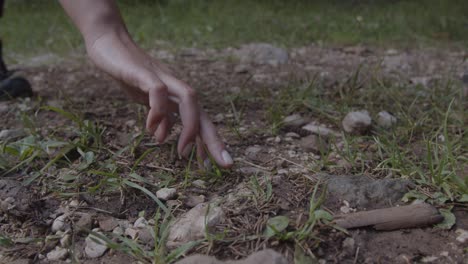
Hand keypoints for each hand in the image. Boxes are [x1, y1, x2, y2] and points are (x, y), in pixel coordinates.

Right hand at [85, 31, 232, 167]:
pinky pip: (158, 91)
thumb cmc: (129, 73)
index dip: (211, 142)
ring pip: (189, 99)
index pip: (199, 121)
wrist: (109, 42)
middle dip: (214, 139)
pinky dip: (158, 110)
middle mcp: (175, 87)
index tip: (221, 166)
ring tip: (182, 152)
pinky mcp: (143, 72)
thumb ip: (158, 117)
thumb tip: (163, 137)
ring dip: (189, 127)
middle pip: (201, 112)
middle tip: (225, 165)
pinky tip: (151, 127)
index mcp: (176, 97)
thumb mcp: (145, 101)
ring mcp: (162, 78)